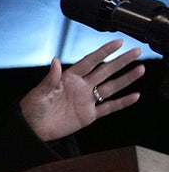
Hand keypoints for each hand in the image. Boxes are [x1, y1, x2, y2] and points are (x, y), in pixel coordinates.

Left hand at [20, 39, 145, 141]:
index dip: (104, 52)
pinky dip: (122, 103)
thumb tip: (55, 61)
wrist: (31, 129)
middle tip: (136, 51)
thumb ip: (50, 78)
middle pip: (105, 71)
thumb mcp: (39, 93)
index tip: (118, 42)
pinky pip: (109, 107)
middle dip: (121, 61)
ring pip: (110, 87)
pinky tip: (134, 96)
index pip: (90, 61)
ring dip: (125, 79)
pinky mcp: (89, 115)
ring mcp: (86, 100)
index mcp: (68, 78)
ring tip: (140, 69)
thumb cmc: (31, 109)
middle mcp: (80, 87)